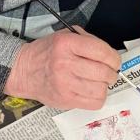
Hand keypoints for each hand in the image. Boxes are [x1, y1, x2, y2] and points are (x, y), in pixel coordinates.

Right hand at [4, 27, 120, 109]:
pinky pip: (94, 103)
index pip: (101, 51)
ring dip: (105, 86)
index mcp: (66, 44)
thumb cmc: (48, 53)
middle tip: (109, 73)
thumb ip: (87, 40)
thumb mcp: (65, 36)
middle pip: (103, 72)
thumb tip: (110, 54)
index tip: (115, 61)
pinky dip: (99, 98)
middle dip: (112, 73)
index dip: (114, 58)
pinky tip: (92, 92)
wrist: (24, 71)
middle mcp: (65, 64)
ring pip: (101, 89)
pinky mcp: (65, 100)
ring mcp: (65, 84)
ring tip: (99, 82)